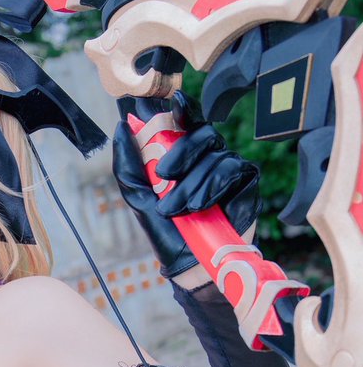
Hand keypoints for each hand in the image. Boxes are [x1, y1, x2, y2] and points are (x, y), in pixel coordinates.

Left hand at [112, 92, 260, 278]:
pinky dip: (213, 187)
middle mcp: (208, 156)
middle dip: (181, 153)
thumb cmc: (165, 231)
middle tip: (164, 177)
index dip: (183, 108)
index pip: (186, 120)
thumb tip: (121, 128)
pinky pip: (232, 170)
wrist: (189, 264)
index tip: (175, 103)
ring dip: (192, 183)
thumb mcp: (139, 196)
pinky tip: (201, 206)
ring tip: (179, 209)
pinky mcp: (246, 182)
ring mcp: (229, 168)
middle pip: (202, 133)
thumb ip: (129, 164)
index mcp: (184, 154)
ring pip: (215, 155)